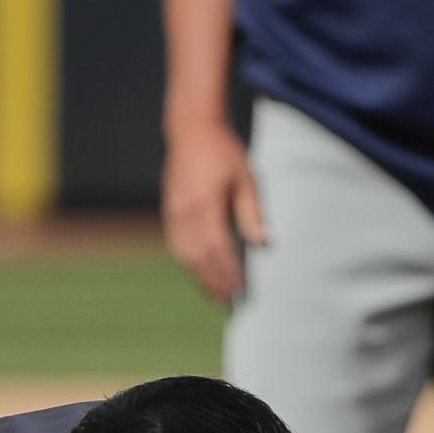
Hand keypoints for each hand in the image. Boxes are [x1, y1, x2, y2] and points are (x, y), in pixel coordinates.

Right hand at [162, 119, 267, 302]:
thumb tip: (264, 245)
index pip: (218, 248)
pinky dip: (190, 263)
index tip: (241, 290)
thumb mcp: (246, 179)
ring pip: (185, 255)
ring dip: (201, 277)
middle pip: (199, 258)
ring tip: (217, 295)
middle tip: (231, 302)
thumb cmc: (224, 152)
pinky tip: (202, 273)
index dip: (229, 272)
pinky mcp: (169, 211)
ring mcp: (174, 212)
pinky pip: (177, 245)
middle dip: (215, 282)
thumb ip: (252, 214)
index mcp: (206, 203)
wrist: (192, 129)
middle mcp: (185, 211)